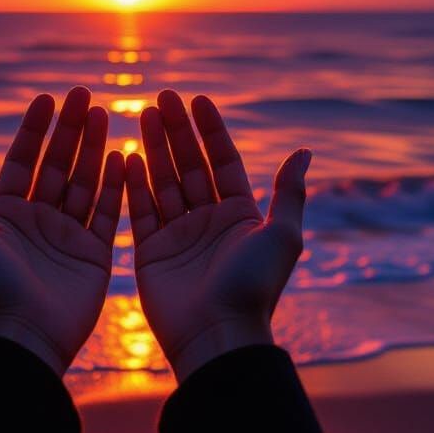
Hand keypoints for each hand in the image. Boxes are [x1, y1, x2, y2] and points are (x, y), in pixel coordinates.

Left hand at [0, 87, 123, 375]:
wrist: (19, 338)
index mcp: (5, 213)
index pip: (23, 160)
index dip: (34, 129)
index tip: (47, 98)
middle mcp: (37, 221)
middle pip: (57, 164)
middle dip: (70, 130)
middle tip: (84, 95)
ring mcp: (67, 236)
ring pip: (84, 182)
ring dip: (94, 148)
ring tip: (104, 113)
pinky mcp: (94, 255)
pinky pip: (108, 213)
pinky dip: (116, 185)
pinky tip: (123, 156)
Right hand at [125, 90, 309, 381]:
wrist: (217, 335)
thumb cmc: (254, 287)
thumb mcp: (282, 236)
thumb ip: (288, 192)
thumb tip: (305, 151)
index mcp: (240, 214)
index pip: (223, 161)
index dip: (211, 130)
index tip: (198, 100)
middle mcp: (209, 220)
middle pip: (191, 165)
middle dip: (178, 131)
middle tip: (163, 96)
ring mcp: (179, 235)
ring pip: (165, 181)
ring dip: (155, 147)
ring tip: (144, 114)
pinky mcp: (152, 252)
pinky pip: (142, 209)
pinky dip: (135, 183)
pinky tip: (128, 155)